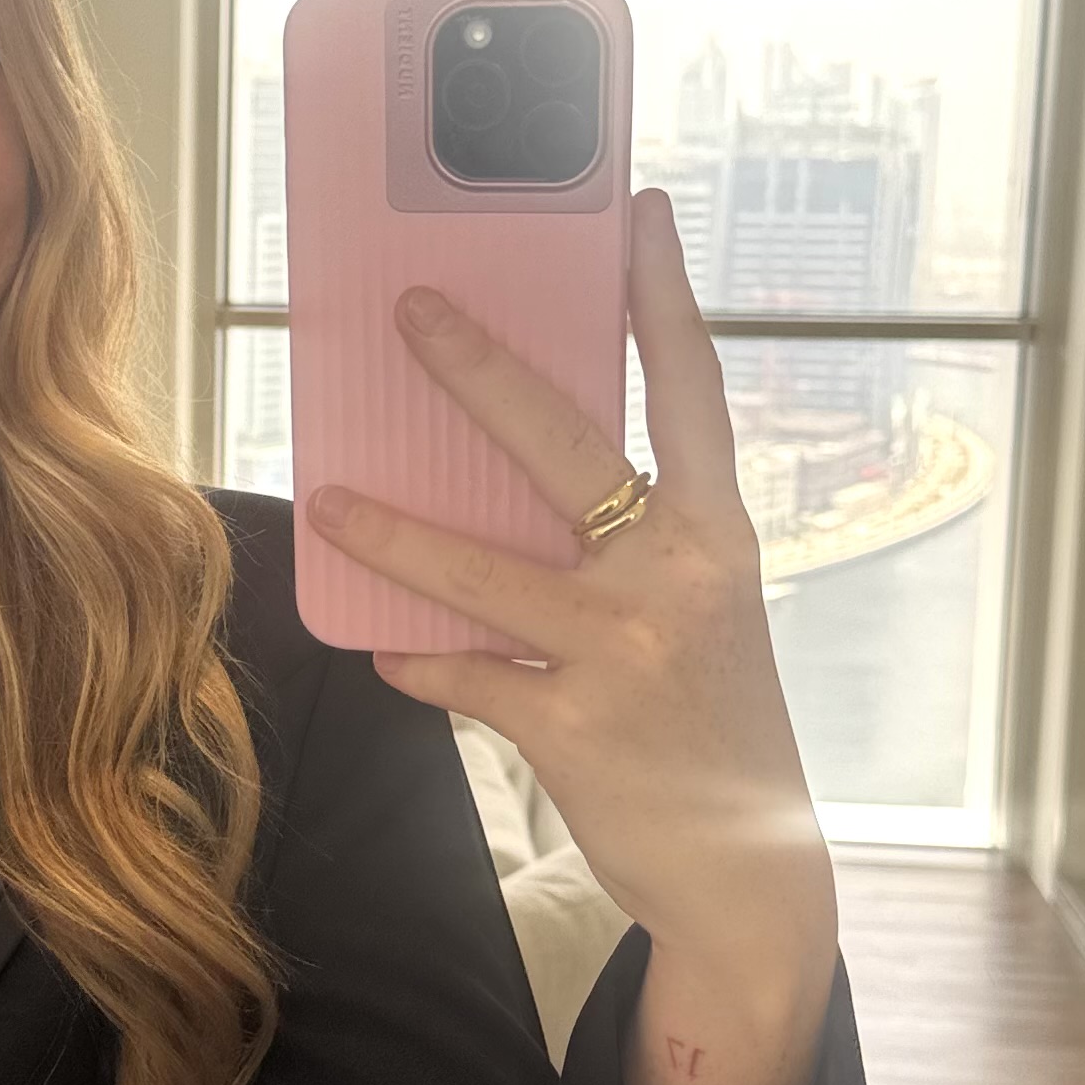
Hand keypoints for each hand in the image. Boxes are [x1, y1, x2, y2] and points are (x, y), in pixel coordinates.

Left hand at [306, 190, 837, 1084]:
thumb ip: (634, 546)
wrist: (752, 872)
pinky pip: (466, 678)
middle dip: (482, 373)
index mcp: (718, 534)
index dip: (663, 297)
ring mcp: (625, 651)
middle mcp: (679, 577)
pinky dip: (419, 661)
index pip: (692, 391)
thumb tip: (524, 480)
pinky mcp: (575, 726)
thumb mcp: (702, 614)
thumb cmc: (713, 725)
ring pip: (484, 573)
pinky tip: (382, 647)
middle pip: (568, 448)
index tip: (635, 213)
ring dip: (397, 535)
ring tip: (332, 498)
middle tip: (414, 308)